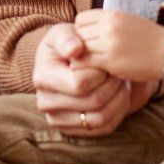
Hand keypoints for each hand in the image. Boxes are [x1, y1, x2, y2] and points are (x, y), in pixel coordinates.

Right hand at [30, 22, 140, 136]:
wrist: (64, 64)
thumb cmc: (66, 45)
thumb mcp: (63, 33)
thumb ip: (67, 37)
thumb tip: (74, 49)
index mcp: (43, 77)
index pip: (79, 83)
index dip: (99, 72)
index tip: (106, 60)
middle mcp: (46, 103)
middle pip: (92, 102)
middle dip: (112, 85)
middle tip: (119, 71)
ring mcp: (57, 119)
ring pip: (99, 119)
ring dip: (118, 100)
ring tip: (121, 82)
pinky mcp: (71, 130)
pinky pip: (103, 128)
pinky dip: (117, 113)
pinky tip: (119, 96)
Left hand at [73, 7, 163, 83]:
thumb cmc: (146, 38)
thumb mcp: (125, 21)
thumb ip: (105, 24)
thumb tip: (82, 34)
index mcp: (111, 14)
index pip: (80, 20)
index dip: (81, 31)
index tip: (89, 41)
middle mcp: (108, 26)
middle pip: (78, 35)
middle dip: (80, 46)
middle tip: (88, 56)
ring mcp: (108, 43)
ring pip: (80, 49)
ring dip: (83, 58)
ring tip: (92, 64)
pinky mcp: (110, 61)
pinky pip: (86, 63)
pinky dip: (87, 68)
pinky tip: (97, 71)